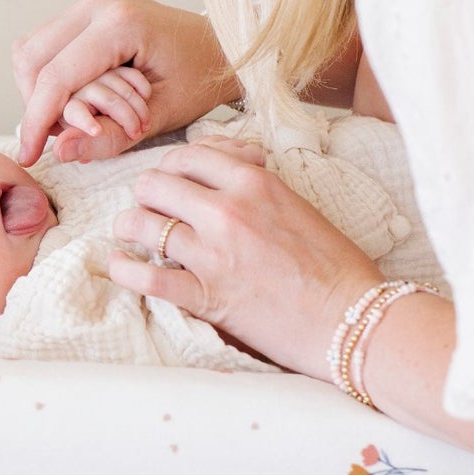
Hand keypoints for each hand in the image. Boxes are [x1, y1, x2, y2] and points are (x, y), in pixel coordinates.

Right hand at [13, 0, 235, 165]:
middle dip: (40, 104)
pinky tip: (82, 96)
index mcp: (120, 23)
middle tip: (68, 135)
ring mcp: (93, 0)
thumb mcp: (163, 116)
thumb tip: (60, 151)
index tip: (27, 156)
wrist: (228, 46)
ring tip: (81, 116)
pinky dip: (54, 76)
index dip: (36, 120)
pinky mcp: (92, 8)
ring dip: (44, 90)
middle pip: (33, 57)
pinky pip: (49, 44)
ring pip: (34, 49)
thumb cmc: (205, 78)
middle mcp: (100, 2)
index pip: (55, 75)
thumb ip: (111, 136)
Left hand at [109, 137, 382, 377]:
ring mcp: (213, 254)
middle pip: (154, 184)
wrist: (353, 319)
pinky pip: (146, 277)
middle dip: (146, 193)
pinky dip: (125, 270)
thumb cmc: (333, 263)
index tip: (172, 180)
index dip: (173, 166)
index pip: (188, 154)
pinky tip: (120, 265)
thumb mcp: (294, 202)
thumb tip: (220, 162)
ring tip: (130, 232)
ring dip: (130, 227)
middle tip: (150, 206)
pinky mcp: (206, 297)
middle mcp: (227, 211)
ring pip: (141, 223)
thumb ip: (250, 181)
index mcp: (253, 182)